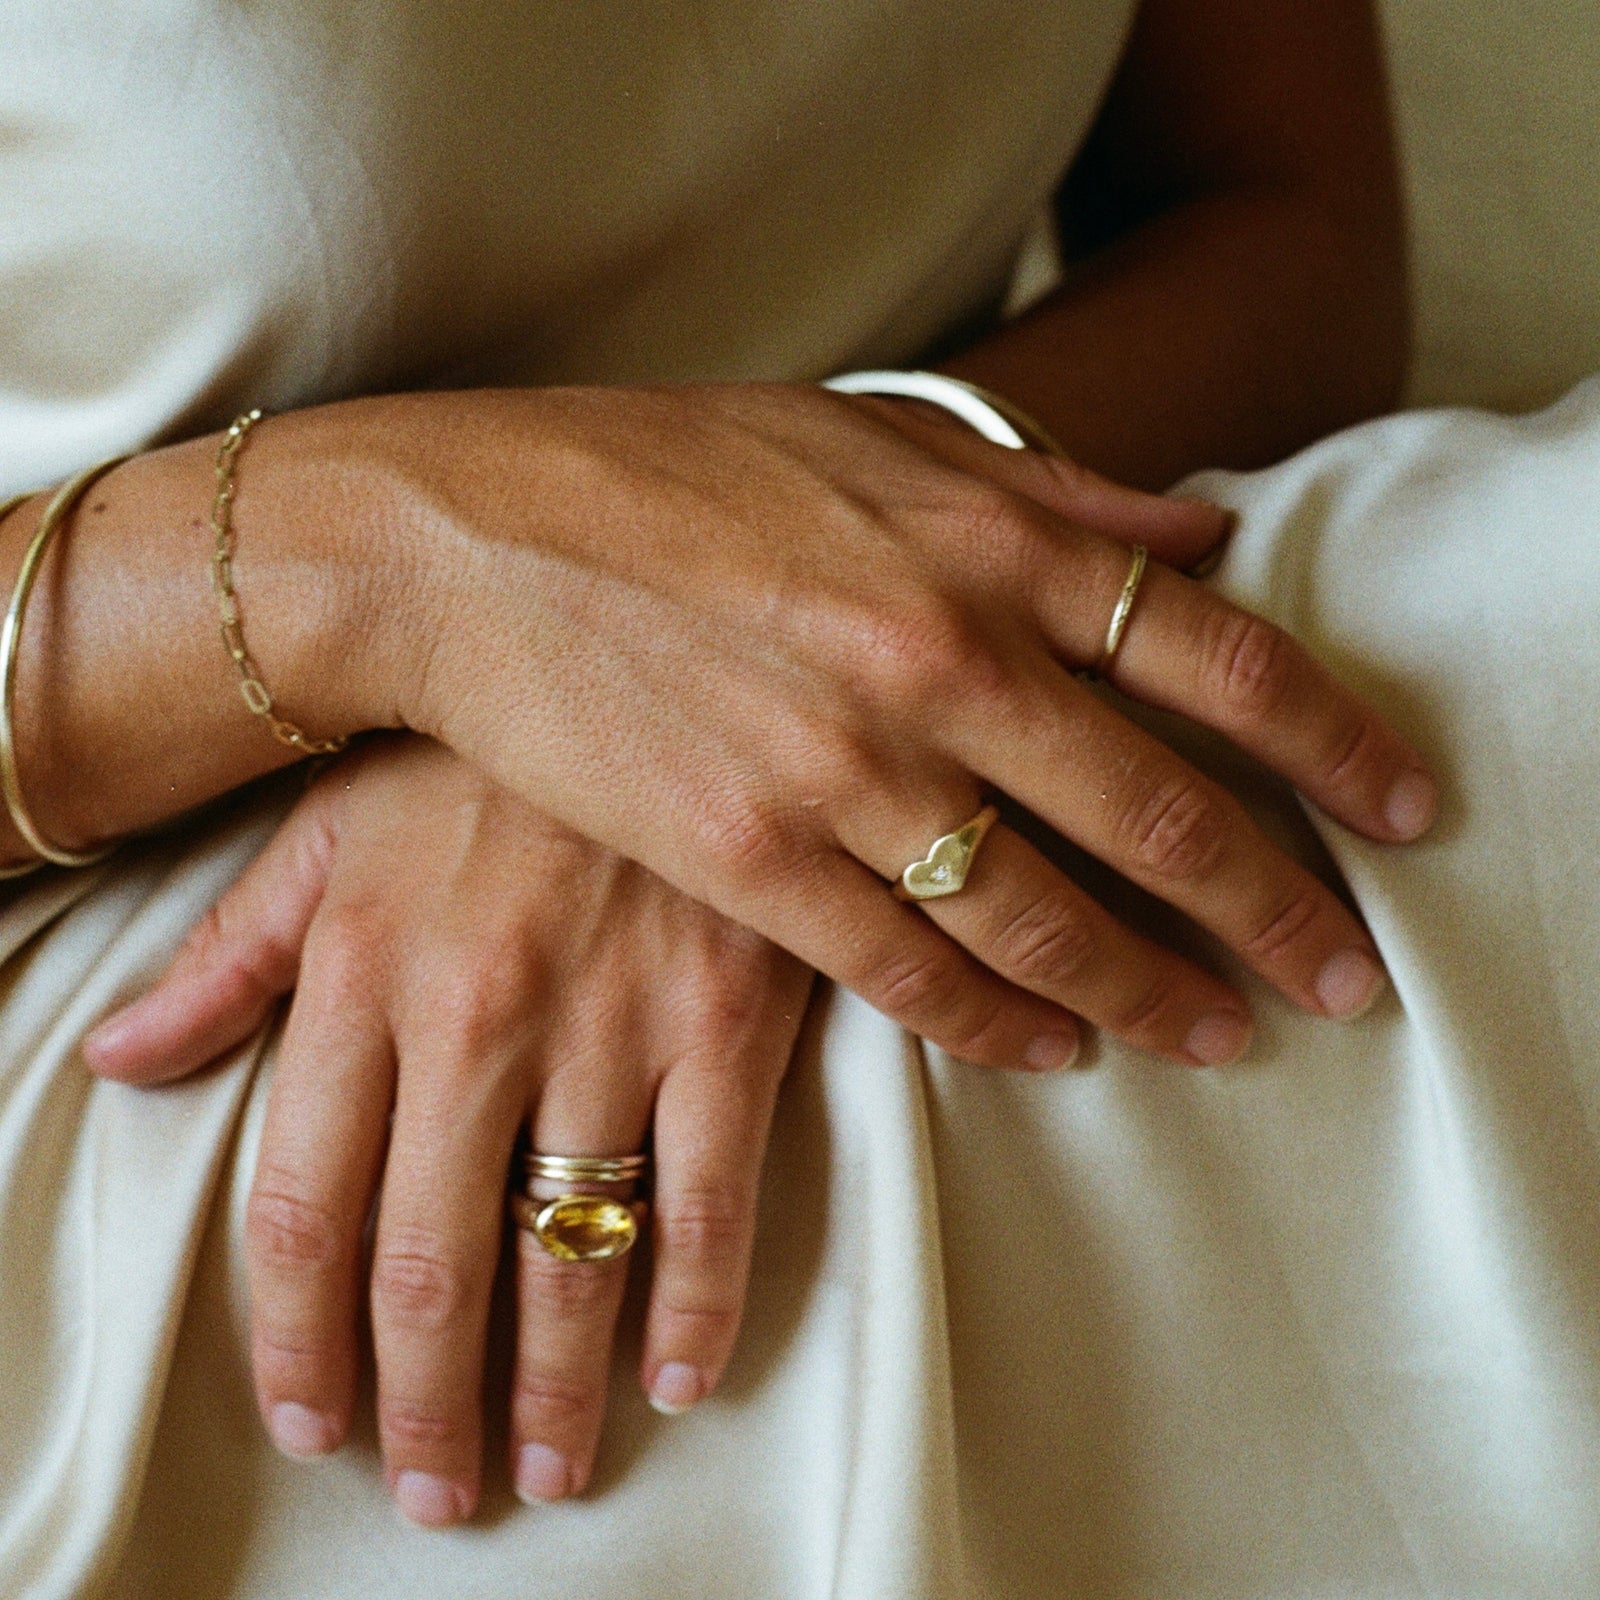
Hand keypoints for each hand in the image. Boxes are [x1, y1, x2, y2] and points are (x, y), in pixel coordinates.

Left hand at [84, 735, 815, 1523]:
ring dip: (553, 1388)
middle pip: (430, 1265)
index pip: (307, 1210)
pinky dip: (696, 1303)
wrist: (649, 647)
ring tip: (544, 1467)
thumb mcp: (331, 830)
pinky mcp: (729, 1019)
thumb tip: (120, 1063)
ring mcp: (614, 1023)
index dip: (301, 1343)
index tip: (317, 1422)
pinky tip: (676, 1370)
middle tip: (437, 1492)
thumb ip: (229, 959)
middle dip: (425, 1406)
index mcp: (367, 975)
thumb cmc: (483, 752)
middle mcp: (479, 1018)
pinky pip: (710, 1197)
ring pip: (569, 1256)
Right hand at [305, 381, 1434, 1067]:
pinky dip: (998, 1022)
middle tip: (1351, 982)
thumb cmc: (664, 471)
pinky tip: (1055, 1050)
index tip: (1402, 809)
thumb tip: (1198, 529)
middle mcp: (938, 660)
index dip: (1332, 742)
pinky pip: (909, 972)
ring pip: (1046, 916)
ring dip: (1151, 990)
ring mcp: (843, 770)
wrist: (467, 540)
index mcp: (982, 541)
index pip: (1215, 653)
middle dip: (1277, 907)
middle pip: (1160, 811)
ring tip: (1222, 1037)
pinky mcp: (749, 860)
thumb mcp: (866, 436)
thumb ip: (1045, 488)